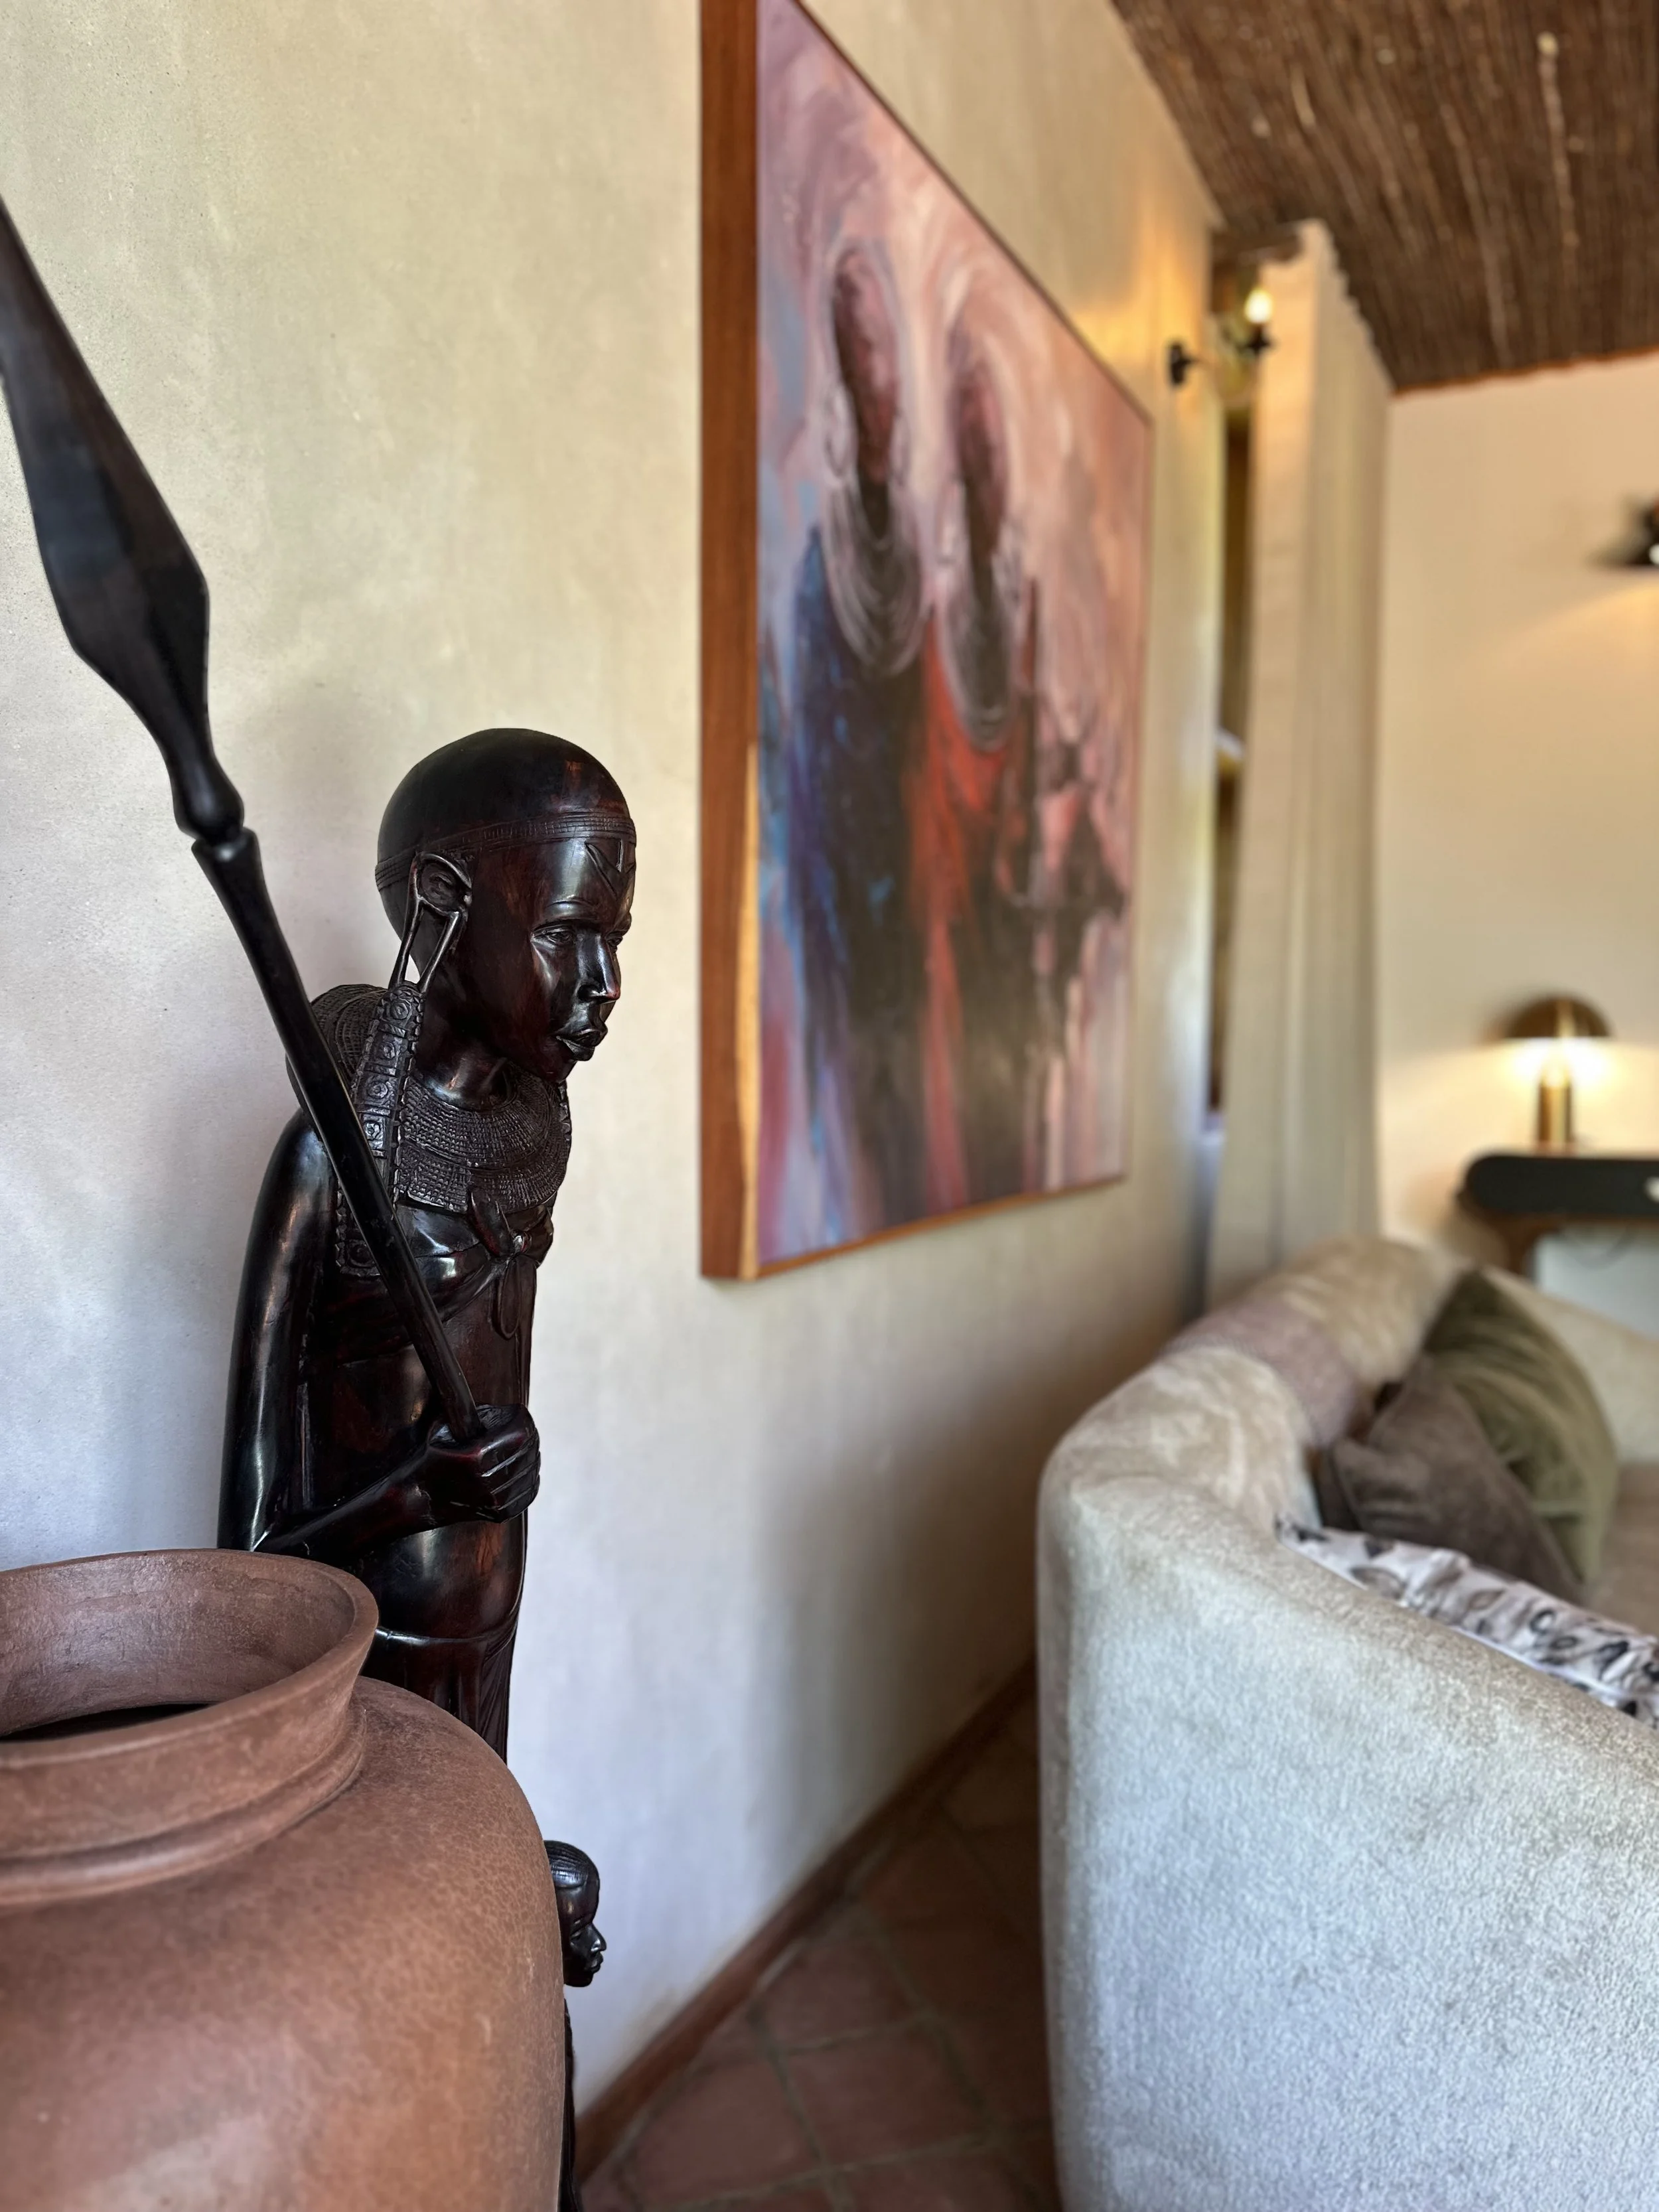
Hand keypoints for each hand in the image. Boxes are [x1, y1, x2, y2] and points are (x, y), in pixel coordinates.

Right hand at [420, 1404, 539, 1524]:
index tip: (517, 1413)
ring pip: (532, 1469)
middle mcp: (489, 1479)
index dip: (521, 1418)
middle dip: (526, 1433)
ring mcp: (495, 1499)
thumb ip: (474, 1416)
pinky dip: (530, 1477)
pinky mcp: (499, 1513)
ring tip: (519, 1446)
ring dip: (529, 1454)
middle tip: (518, 1427)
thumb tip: (502, 1411)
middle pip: (529, 1449)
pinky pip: (529, 1491)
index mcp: (477, 1456)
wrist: (418, 1498)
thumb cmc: (428, 1460)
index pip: (521, 1431)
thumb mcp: (444, 1429)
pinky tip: (523, 1467)